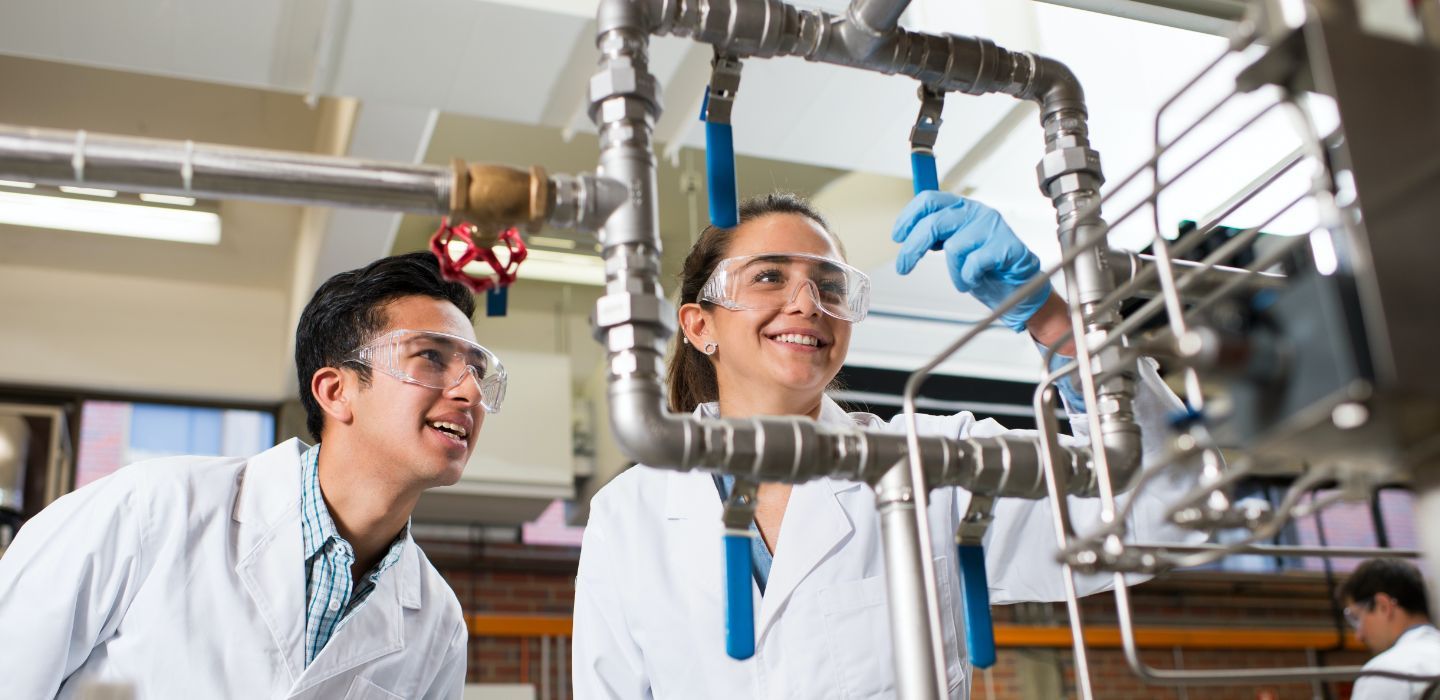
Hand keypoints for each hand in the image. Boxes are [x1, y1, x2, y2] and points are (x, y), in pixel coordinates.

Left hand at [892, 191, 1051, 331]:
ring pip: (953, 247)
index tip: (897, 237)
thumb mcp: (955, 247)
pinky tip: (977, 280)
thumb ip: (937, 235)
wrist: (1019, 289)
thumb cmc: (985, 268)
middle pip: (934, 223)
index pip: (929, 200)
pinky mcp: (1006, 246)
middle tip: (903, 267)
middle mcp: (977, 212)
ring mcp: (993, 228)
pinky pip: (973, 264)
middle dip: (912, 248)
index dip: (908, 217)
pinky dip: (968, 278)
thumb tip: (907, 234)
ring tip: (964, 279)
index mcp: (962, 208)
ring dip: (953, 272)